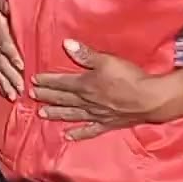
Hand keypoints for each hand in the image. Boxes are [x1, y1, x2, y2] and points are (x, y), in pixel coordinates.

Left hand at [32, 39, 172, 140]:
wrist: (150, 99)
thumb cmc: (129, 78)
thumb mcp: (107, 60)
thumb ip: (86, 54)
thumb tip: (67, 44)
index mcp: (85, 85)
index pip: (61, 82)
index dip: (47, 81)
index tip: (33, 80)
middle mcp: (87, 102)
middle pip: (63, 99)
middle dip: (46, 96)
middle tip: (31, 96)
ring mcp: (97, 115)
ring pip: (71, 114)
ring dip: (56, 114)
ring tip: (42, 114)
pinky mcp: (108, 124)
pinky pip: (90, 130)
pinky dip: (78, 133)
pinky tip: (68, 136)